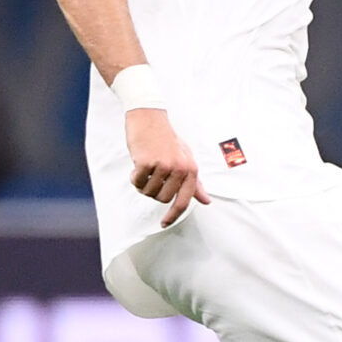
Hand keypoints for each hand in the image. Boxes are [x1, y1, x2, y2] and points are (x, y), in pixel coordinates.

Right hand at [125, 110, 208, 226]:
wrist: (149, 117)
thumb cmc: (167, 139)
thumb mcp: (186, 158)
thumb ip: (195, 182)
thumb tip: (207, 201)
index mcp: (191, 169)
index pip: (183, 201)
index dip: (173, 216)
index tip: (165, 223)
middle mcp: (179, 169)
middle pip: (162, 199)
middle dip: (154, 191)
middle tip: (152, 176)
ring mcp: (163, 165)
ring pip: (148, 192)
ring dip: (143, 184)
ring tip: (145, 167)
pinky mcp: (147, 162)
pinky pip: (137, 182)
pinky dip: (134, 176)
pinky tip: (138, 164)